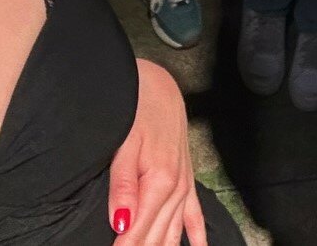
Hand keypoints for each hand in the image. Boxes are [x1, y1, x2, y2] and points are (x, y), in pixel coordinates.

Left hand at [108, 60, 205, 245]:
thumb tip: (121, 224)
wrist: (158, 86)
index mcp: (159, 181)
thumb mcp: (125, 144)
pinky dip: (195, 237)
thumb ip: (123, 185)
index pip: (137, 232)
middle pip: (156, 237)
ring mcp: (184, 186)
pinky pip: (195, 216)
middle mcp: (176, 189)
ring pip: (173, 233)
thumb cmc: (138, 109)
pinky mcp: (187, 180)